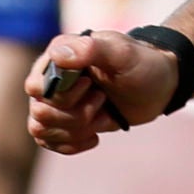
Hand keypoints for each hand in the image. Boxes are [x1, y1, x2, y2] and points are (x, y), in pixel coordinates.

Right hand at [20, 27, 177, 153]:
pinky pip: (48, 142)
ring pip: (41, 130)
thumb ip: (91, 49)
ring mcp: (54, 103)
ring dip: (76, 130)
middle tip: (102, 99)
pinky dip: (72, 144)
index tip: (91, 85)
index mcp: (57, 58)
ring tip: (102, 115)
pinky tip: (95, 136)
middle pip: (40, 113)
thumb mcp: (122, 54)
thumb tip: (57, 55)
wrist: (156, 86)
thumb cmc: (141, 64)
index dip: (64, 95)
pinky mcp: (62, 122)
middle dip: (77, 115)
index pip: (36, 88)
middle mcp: (50, 80)